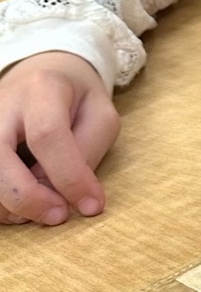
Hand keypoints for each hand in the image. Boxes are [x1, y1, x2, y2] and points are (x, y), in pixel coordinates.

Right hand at [0, 53, 119, 223]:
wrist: (43, 75)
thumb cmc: (77, 99)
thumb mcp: (100, 116)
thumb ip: (85, 153)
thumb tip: (64, 196)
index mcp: (41, 89)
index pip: (47, 135)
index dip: (68, 176)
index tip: (91, 205)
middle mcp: (1, 106)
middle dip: (29, 199)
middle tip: (60, 216)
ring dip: (12, 207)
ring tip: (43, 206)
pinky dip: (2, 205)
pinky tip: (23, 203)